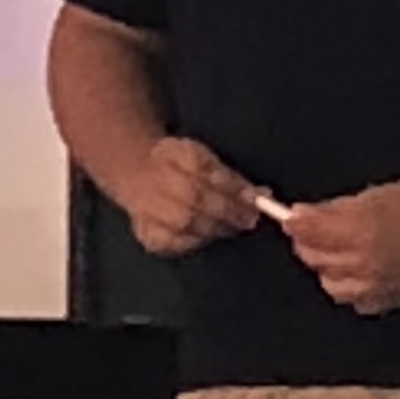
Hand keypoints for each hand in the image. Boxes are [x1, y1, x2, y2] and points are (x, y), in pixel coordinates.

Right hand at [119, 134, 259, 257]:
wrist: (136, 171)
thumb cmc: (179, 164)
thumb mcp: (204, 157)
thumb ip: (231, 177)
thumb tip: (263, 195)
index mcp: (173, 154)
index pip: (204, 171)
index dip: (232, 188)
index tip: (256, 199)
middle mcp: (156, 181)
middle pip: (195, 199)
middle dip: (228, 211)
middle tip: (249, 219)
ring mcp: (147, 210)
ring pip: (187, 224)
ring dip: (217, 228)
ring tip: (234, 227)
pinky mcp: (148, 236)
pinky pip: (176, 243)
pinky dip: (197, 242)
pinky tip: (208, 236)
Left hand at [280, 178, 399, 316]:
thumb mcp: (376, 195)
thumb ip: (336, 209)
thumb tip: (304, 215)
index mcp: (360, 231)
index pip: (309, 233)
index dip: (295, 223)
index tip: (292, 216)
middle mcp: (366, 263)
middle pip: (316, 260)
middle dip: (309, 243)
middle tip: (315, 229)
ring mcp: (379, 286)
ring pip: (332, 285)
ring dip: (328, 267)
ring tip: (339, 250)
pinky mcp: (392, 299)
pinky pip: (357, 301)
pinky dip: (352, 287)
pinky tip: (360, 271)